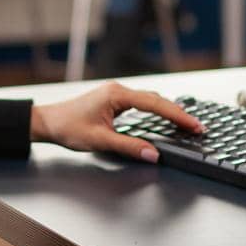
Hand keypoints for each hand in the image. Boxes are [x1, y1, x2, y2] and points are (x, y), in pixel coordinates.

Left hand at [30, 82, 203, 161]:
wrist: (47, 122)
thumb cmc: (67, 128)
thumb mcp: (100, 141)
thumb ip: (129, 147)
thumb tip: (153, 154)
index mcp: (117, 95)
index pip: (155, 104)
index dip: (177, 116)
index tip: (194, 125)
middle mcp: (119, 90)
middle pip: (157, 100)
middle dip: (178, 114)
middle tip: (197, 127)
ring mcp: (116, 94)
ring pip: (150, 100)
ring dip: (168, 111)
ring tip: (185, 124)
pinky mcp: (113, 101)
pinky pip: (141, 103)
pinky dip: (156, 111)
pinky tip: (163, 118)